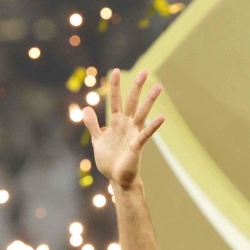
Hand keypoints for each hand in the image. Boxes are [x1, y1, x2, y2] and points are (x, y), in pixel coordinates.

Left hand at [83, 68, 164, 190]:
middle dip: (137, 86)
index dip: (115, 86)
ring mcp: (134, 133)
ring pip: (142, 112)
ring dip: (150, 100)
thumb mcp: (98, 139)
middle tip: (145, 71)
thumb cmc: (110, 161)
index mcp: (116, 122)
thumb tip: (86, 108)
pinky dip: (154, 126)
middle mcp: (127, 125)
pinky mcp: (138, 145)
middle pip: (132, 101)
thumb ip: (92, 124)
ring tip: (159, 87)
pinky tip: (162, 117)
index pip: (116, 100)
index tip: (115, 70)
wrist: (117, 179)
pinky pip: (147, 133)